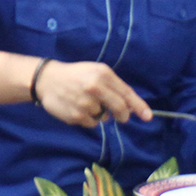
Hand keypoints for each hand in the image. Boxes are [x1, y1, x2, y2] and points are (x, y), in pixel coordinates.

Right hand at [33, 59, 151, 127]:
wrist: (47, 79)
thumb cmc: (76, 75)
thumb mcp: (96, 72)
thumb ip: (113, 86)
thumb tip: (130, 106)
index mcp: (103, 74)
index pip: (126, 93)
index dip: (139, 106)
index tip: (148, 117)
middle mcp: (95, 87)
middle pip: (120, 109)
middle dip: (123, 115)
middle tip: (121, 117)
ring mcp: (86, 103)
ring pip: (104, 117)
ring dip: (100, 114)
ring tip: (85, 102)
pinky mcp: (76, 115)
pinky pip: (91, 123)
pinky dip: (88, 119)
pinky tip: (77, 108)